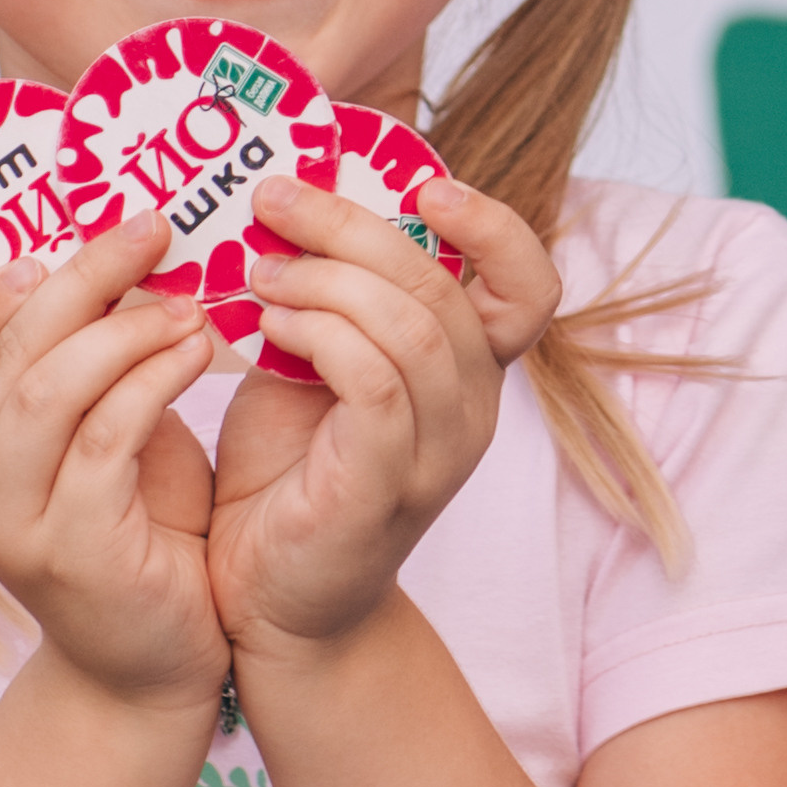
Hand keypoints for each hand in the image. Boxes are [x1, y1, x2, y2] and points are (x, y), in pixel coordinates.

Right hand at [0, 214, 225, 710]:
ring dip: (125, 329)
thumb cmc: (134, 526)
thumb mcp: (92, 432)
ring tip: (188, 304)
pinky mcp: (74, 549)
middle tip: (153, 230)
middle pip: (2, 351)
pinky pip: (106, 437)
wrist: (155, 660)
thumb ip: (80, 360)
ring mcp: (11, 522)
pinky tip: (198, 352)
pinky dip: (154, 379)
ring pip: (47, 387)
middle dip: (82, 277)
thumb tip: (117, 249)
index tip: (49, 252)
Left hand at [208, 174, 558, 659]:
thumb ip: (325, 300)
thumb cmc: (286, 479)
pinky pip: (374, 381)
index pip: (529, 285)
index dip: (491, 224)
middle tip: (273, 199)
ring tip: (257, 272)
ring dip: (325, 279)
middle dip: (352, 224)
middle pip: (444, 284)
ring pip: (411, 325)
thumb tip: (288, 204)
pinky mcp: (387, 485)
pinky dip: (319, 335)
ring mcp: (437, 452)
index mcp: (466, 372)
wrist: (268, 605)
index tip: (419, 181)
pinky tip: (267, 327)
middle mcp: (471, 409)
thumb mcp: (311, 368)